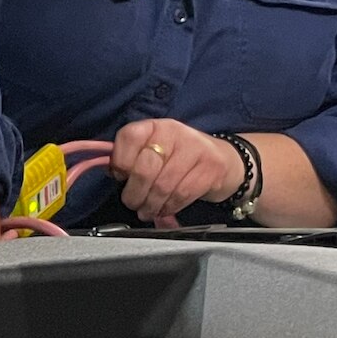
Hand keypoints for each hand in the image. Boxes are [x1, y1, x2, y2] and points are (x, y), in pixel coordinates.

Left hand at [109, 119, 241, 225]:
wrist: (224, 160)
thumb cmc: (180, 158)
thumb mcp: (155, 150)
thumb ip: (133, 159)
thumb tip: (112, 173)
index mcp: (155, 126)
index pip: (129, 137)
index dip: (120, 161)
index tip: (121, 177)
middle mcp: (175, 133)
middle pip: (145, 168)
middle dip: (134, 194)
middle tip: (133, 203)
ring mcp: (195, 150)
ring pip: (163, 186)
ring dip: (151, 205)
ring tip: (147, 211)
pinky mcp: (211, 169)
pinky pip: (182, 195)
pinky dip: (169, 207)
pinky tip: (165, 209)